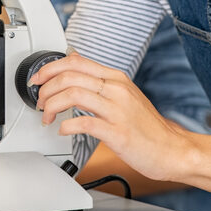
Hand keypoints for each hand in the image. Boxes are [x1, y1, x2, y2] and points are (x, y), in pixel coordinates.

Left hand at [32, 52, 192, 182]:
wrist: (172, 149)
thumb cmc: (146, 125)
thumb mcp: (124, 93)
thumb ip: (99, 80)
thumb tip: (74, 64)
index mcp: (115, 77)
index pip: (75, 61)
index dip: (50, 68)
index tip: (38, 78)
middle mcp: (115, 89)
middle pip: (69, 76)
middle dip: (46, 88)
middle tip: (40, 101)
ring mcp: (117, 110)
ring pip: (73, 94)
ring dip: (52, 105)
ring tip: (47, 116)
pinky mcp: (117, 132)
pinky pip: (84, 123)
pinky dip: (67, 126)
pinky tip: (63, 130)